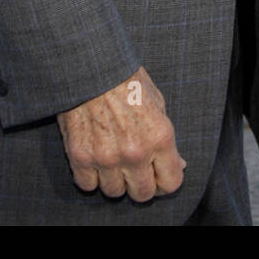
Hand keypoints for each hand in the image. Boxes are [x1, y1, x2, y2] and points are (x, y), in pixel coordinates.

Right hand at [57, 64, 186, 202]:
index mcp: (159, 137)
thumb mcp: (157, 102)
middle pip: (143, 194)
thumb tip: (178, 165)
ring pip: (114, 193)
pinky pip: (87, 185)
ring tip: (112, 159)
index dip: (165, 181)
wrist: (90, 64)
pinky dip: (90, 176)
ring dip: (114, 180)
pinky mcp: (80, 156)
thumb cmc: (126, 79)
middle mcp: (135, 152)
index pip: (171, 183)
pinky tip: (93, 158)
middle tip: (134, 169)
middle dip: (140, 183)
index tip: (157, 175)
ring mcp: (106, 157)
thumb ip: (166, 139)